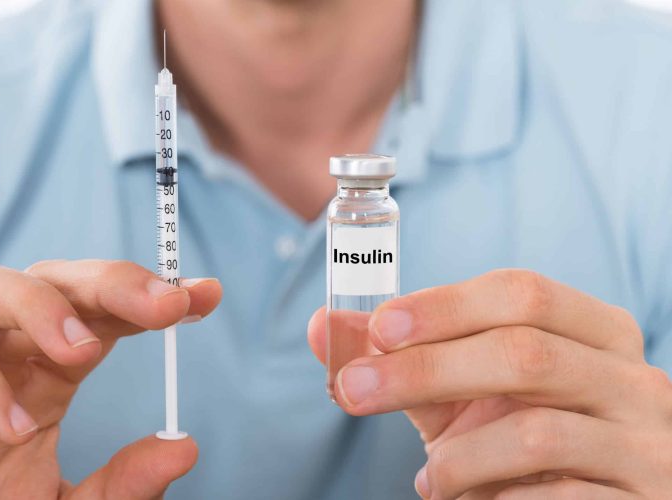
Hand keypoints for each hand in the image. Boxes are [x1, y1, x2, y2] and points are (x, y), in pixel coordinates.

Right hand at [0, 259, 221, 498]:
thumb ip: (121, 485)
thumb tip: (183, 446)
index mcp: (44, 371)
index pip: (99, 310)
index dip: (149, 295)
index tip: (207, 295)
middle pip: (48, 277)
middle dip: (109, 281)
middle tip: (165, 306)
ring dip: (38, 304)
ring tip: (82, 352)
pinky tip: (14, 429)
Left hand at [308, 269, 671, 498]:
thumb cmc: (513, 436)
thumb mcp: (461, 391)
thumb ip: (402, 356)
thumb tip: (323, 326)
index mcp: (595, 330)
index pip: (522, 293)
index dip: (444, 305)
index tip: (378, 327)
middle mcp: (633, 378)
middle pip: (524, 352)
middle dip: (426, 369)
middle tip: (355, 390)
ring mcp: (648, 443)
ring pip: (536, 432)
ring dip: (459, 458)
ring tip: (431, 479)